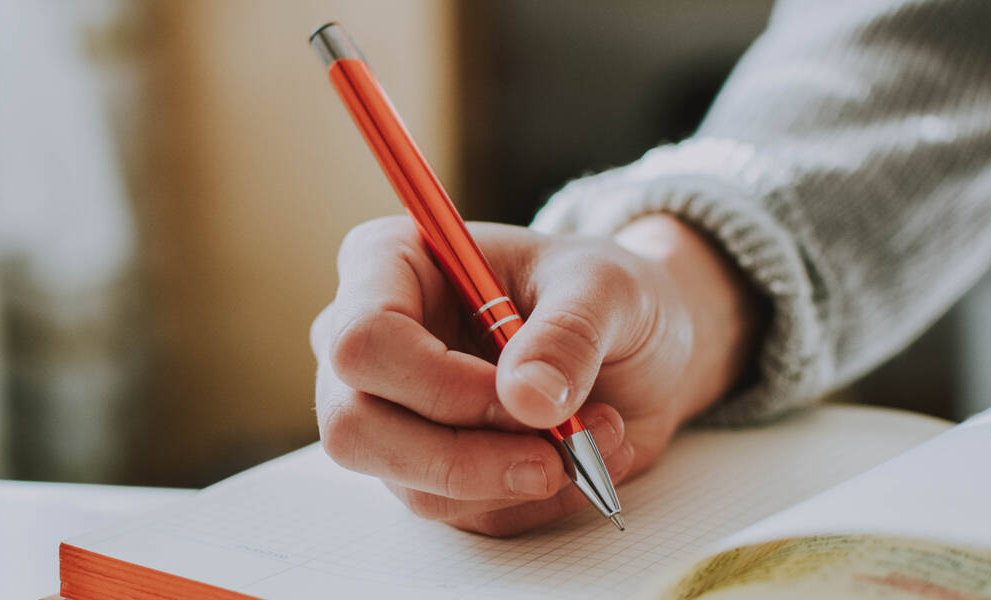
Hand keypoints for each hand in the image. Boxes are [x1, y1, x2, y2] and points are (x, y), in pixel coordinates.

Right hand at [310, 214, 761, 535]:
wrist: (635, 345)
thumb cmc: (603, 294)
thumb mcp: (608, 288)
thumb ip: (569, 334)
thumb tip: (528, 398)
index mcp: (388, 265)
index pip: (363, 340)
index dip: (437, 384)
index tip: (524, 397)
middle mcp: (369, 344)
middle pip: (355, 427)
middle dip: (465, 456)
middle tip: (558, 452)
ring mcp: (388, 414)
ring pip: (411, 484)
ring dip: (516, 478)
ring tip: (598, 434)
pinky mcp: (424, 471)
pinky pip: (460, 512)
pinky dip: (532, 498)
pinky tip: (582, 456)